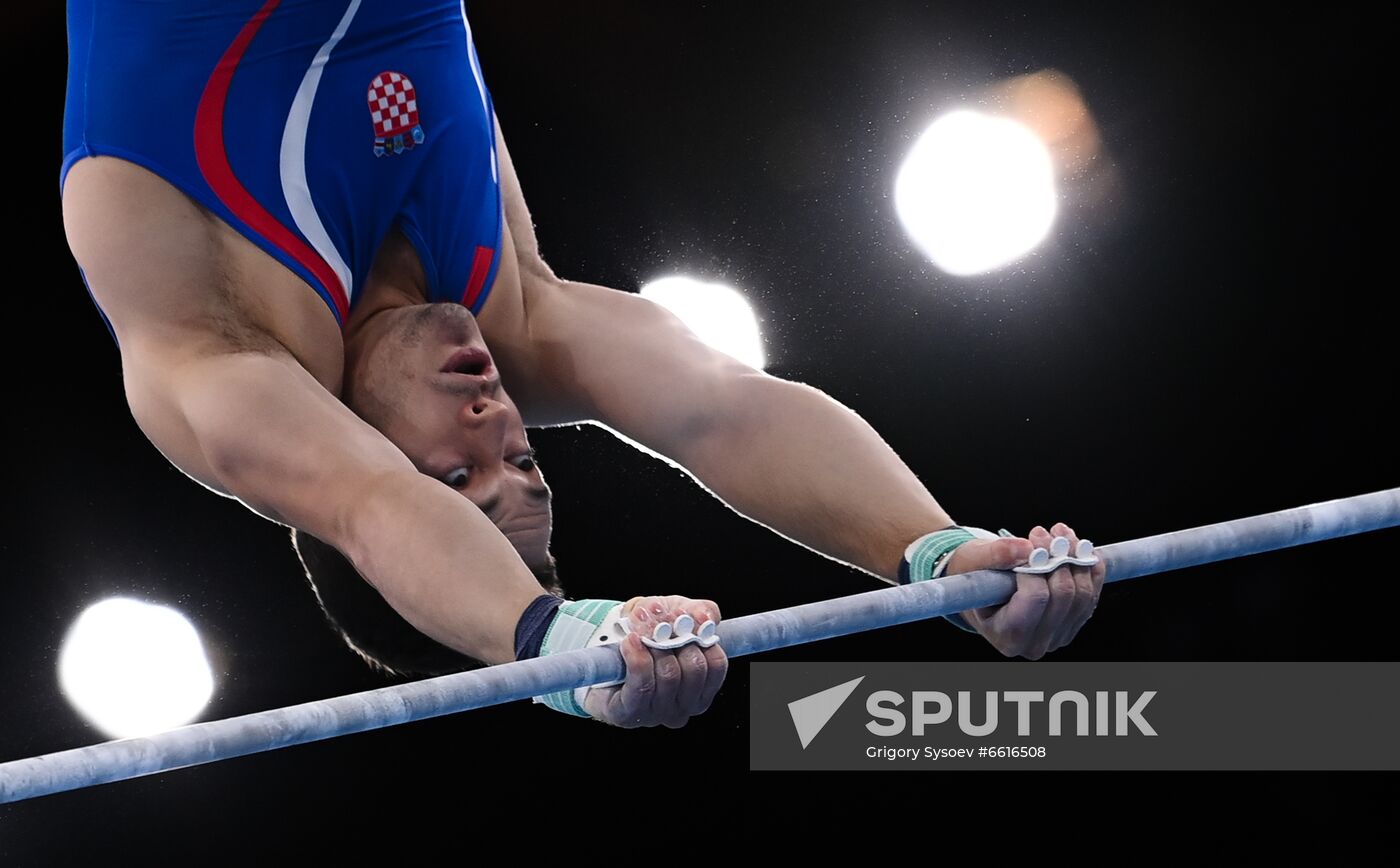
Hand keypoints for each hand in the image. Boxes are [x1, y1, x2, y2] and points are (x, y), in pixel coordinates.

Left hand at [583, 595, 727, 727]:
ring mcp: (655, 714)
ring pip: (669, 675)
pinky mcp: (627, 714)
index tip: (686, 621)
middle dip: (678, 640)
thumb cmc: (646, 635)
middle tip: (662, 627)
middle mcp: (682, 707)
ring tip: (641, 635)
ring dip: (654, 647)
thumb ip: (699, 611)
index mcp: (700, 690)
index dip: (703, 638)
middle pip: (695, 669)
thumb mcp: (676, 614)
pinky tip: (630, 642)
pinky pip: (641, 684)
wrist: (604, 651)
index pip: (717, 664)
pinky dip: (637, 657)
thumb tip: (705, 616)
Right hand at [943, 523, 1104, 659]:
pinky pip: (1093, 592)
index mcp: (1006, 636)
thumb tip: (1026, 547)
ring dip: (1075, 556)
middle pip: (1064, 596)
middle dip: (1057, 557)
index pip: (1035, 598)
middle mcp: (1035, 643)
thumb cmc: (971, 576)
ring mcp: (1057, 636)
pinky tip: (1073, 545)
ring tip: (1057, 534)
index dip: (1036, 566)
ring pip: (1083, 594)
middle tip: (1041, 533)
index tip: (1029, 544)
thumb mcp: (973, 561)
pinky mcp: (1072, 623)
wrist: (979, 587)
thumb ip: (996, 555)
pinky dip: (1088, 564)